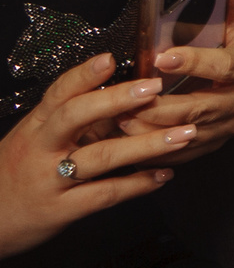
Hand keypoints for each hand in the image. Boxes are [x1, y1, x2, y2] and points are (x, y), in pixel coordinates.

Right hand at [0, 56, 186, 258]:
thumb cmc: (16, 174)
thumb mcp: (32, 141)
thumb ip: (69, 121)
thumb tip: (117, 94)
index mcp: (35, 127)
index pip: (58, 94)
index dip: (84, 75)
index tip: (111, 58)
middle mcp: (41, 149)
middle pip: (77, 116)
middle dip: (118, 100)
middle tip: (156, 88)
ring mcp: (50, 180)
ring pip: (101, 157)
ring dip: (147, 144)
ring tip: (184, 134)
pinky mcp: (61, 210)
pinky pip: (105, 194)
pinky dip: (138, 184)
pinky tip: (164, 175)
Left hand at [118, 0, 233, 159]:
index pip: (222, 66)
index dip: (193, 62)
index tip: (161, 58)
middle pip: (199, 107)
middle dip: (159, 106)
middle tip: (125, 99)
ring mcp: (226, 127)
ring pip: (185, 134)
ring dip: (150, 130)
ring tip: (118, 120)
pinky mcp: (210, 145)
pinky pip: (180, 153)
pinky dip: (153, 149)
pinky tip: (128, 141)